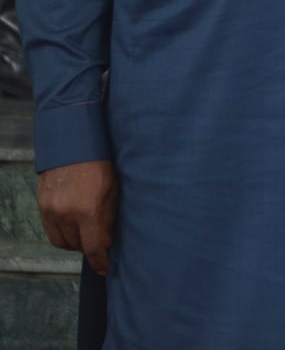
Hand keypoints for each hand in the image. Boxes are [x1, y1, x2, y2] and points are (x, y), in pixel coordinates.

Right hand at [36, 160, 117, 275]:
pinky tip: (73, 226)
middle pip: (77, 246)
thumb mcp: (113, 190)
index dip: (101, 261)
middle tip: (101, 244)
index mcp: (88, 210)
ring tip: (87, 235)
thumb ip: (109, 219)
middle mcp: (66, 213)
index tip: (105, 269)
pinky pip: (51, 230)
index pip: (94, 247)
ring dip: (75, 243)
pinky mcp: (42, 205)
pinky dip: (62, 234)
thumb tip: (107, 242)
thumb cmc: (100, 164)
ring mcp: (51, 210)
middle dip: (90, 249)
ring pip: (61, 241)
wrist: (74, 144)